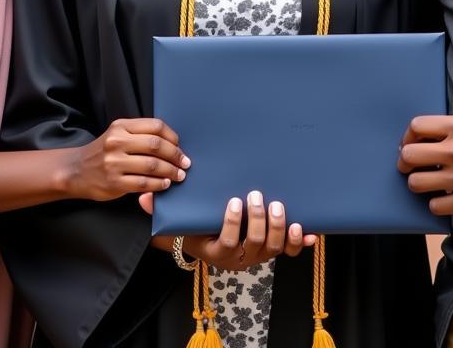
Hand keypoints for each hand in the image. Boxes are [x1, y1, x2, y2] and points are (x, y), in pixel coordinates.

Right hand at [67, 118, 189, 201]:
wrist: (76, 170)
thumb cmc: (103, 152)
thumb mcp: (117, 135)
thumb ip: (139, 135)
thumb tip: (173, 143)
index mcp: (121, 126)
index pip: (155, 126)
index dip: (172, 137)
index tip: (180, 146)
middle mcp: (117, 141)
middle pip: (156, 145)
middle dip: (176, 155)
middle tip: (185, 163)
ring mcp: (114, 162)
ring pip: (152, 165)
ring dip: (171, 171)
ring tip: (179, 175)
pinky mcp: (114, 182)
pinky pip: (143, 183)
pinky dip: (159, 184)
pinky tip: (165, 184)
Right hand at [142, 190, 315, 270]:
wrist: (210, 237)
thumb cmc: (195, 225)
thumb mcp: (178, 219)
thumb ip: (162, 210)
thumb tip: (143, 198)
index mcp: (217, 251)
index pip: (228, 243)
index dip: (233, 224)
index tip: (234, 201)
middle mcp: (240, 257)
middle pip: (256, 244)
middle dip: (258, 219)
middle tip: (255, 196)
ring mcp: (259, 254)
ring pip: (275, 247)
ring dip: (280, 226)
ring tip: (278, 204)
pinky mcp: (274, 249)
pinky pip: (291, 251)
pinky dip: (301, 241)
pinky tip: (309, 229)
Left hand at [398, 115, 452, 214]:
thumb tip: (427, 137)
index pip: (416, 126)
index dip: (408, 136)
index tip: (410, 144)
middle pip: (409, 155)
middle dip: (405, 162)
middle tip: (410, 167)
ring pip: (417, 183)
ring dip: (418, 184)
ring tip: (427, 184)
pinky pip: (436, 206)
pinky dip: (437, 204)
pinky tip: (445, 199)